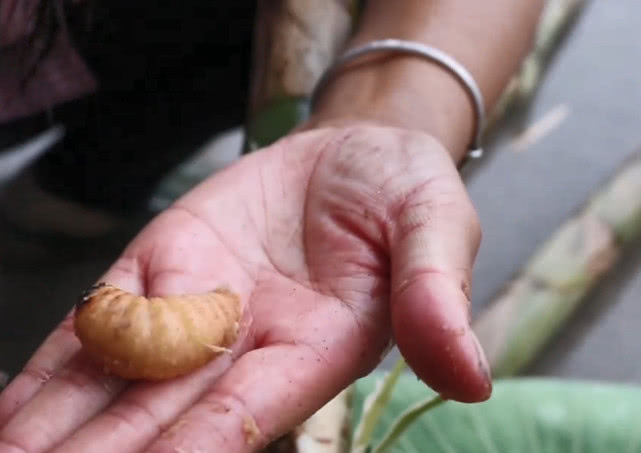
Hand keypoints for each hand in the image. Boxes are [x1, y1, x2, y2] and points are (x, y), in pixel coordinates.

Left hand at [0, 124, 489, 452]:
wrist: (355, 151)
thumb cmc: (405, 191)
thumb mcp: (437, 227)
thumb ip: (439, 295)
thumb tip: (472, 377)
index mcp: (316, 349)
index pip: (243, 416)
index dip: (192, 451)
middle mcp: (247, 345)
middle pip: (162, 417)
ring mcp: (196, 306)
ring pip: (117, 380)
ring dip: (59, 425)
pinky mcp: (163, 266)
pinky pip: (102, 322)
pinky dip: (55, 367)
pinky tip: (11, 412)